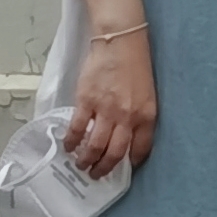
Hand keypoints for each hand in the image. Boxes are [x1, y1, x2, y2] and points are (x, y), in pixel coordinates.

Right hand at [69, 29, 157, 177]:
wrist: (120, 42)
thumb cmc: (135, 65)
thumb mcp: (147, 94)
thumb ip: (139, 116)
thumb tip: (127, 136)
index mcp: (146, 115)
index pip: (141, 149)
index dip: (131, 163)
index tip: (124, 169)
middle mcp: (127, 117)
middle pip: (115, 153)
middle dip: (105, 168)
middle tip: (96, 174)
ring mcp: (106, 110)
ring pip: (95, 146)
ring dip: (86, 160)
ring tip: (81, 164)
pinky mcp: (87, 101)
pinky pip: (77, 128)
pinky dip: (72, 141)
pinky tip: (69, 146)